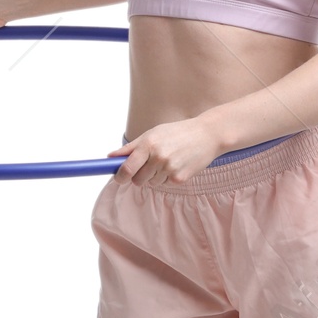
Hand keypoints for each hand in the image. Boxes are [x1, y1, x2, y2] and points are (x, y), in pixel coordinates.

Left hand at [104, 117, 223, 185]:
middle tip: (147, 166)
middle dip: (138, 176)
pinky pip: (165, 184)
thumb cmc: (177, 132)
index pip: (127, 169)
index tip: (118, 178)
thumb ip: (131, 148)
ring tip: (167, 161)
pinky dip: (167, 177)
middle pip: (137, 180)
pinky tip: (177, 164)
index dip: (120, 177)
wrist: (207, 135)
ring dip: (155, 176)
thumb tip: (110, 157)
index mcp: (149, 144)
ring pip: (152, 183)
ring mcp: (170, 169)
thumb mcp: (152, 134)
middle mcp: (158, 157)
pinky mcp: (180, 178)